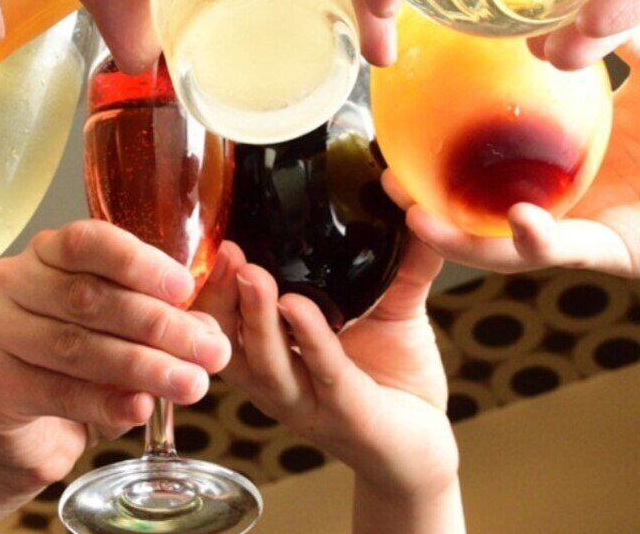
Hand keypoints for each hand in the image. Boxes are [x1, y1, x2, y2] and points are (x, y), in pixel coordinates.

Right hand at [0, 221, 231, 497]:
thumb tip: (207, 332)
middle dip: (159, 326)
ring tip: (190, 384)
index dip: (139, 263)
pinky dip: (107, 402)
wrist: (30, 427)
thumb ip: (163, 320)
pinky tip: (141, 409)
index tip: (186, 289)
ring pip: (78, 346)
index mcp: (47, 252)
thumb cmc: (80, 363)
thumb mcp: (125, 331)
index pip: (88, 242)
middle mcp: (12, 282)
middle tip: (210, 352)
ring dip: (143, 367)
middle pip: (90, 298)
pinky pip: (58, 392)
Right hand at [196, 238, 456, 497]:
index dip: (213, 285)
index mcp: (274, 353)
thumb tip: (408, 193)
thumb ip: (399, 257)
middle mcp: (279, 380)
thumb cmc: (396, 377)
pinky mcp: (348, 415)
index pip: (225, 321)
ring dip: (257, 318)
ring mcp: (310, 402)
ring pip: (268, 361)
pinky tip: (300, 308)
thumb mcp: (393, 306)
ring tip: (253, 275)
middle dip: (222, 297)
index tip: (213, 240)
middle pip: (230, 342)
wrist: (426, 444)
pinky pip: (323, 374)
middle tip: (224, 252)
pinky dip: (311, 339)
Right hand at [403, 13, 639, 276]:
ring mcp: (601, 218)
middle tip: (390, 180)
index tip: (407, 115)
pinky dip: (540, 242)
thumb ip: (613, 28)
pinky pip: (575, 250)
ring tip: (421, 218)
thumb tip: (545, 11)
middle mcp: (582, 181)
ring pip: (516, 238)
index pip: (503, 139)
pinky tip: (518, 224)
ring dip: (467, 236)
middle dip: (437, 198)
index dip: (453, 134)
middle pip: (492, 196)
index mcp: (583, 133)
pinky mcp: (633, 249)